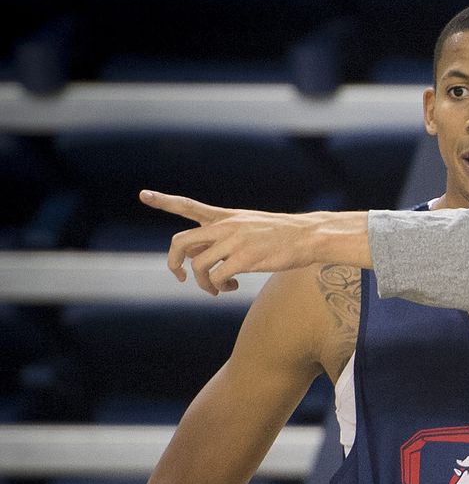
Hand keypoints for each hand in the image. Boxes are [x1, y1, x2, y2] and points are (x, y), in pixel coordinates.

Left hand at [139, 190, 367, 295]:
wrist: (310, 236)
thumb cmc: (285, 235)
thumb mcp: (252, 227)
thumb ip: (225, 237)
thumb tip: (201, 257)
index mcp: (227, 217)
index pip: (190, 206)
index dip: (164, 201)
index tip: (143, 195)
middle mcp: (226, 227)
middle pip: (181, 242)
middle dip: (173, 263)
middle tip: (180, 277)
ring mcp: (234, 242)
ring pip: (198, 265)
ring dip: (203, 283)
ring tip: (218, 288)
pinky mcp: (245, 259)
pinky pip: (217, 277)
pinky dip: (218, 287)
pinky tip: (231, 287)